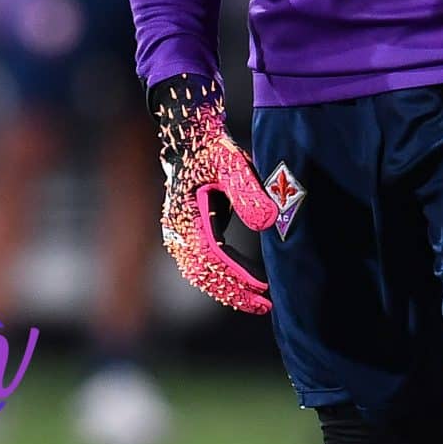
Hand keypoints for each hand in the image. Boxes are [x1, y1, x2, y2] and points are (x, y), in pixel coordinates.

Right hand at [149, 75, 279, 314]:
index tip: (262, 288)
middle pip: (203, 273)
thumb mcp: (232, 163)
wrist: (190, 138)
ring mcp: (178, 233)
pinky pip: (199, 265)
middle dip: (234, 292)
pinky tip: (243, 282)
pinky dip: (220, 278)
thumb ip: (247, 191)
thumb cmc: (212, 150)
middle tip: (265, 305)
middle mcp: (177, 229)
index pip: (212, 256)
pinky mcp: (184, 234)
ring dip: (226, 290)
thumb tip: (265, 223)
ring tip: (257, 301)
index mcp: (186, 215)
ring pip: (199, 273)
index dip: (237, 276)